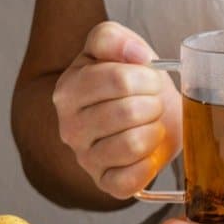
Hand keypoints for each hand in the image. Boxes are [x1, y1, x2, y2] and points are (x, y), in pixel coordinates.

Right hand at [52, 21, 181, 198]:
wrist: (147, 114)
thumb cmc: (132, 82)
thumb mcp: (119, 48)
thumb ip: (114, 38)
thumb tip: (134, 54)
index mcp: (68, 91)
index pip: (117, 80)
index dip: (146, 78)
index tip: (150, 80)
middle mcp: (69, 127)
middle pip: (127, 113)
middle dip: (153, 105)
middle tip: (153, 104)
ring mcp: (86, 159)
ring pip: (132, 145)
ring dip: (154, 132)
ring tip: (151, 125)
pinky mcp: (105, 184)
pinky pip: (130, 180)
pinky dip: (149, 166)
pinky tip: (149, 152)